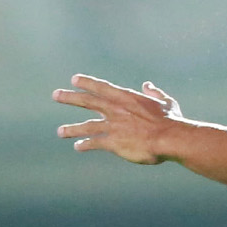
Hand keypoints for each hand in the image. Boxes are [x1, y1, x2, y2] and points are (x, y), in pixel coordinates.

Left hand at [53, 75, 186, 164]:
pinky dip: (85, 144)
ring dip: (72, 128)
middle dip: (70, 98)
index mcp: (126, 98)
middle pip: (87, 101)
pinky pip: (95, 143)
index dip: (87, 83)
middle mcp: (115, 109)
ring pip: (86, 126)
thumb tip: (148, 84)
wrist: (169, 138)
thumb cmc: (170, 120)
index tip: (74, 79)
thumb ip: (154, 93)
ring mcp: (113, 126)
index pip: (101, 87)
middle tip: (56, 95)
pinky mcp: (113, 143)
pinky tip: (78, 146)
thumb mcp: (165, 102)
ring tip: (60, 132)